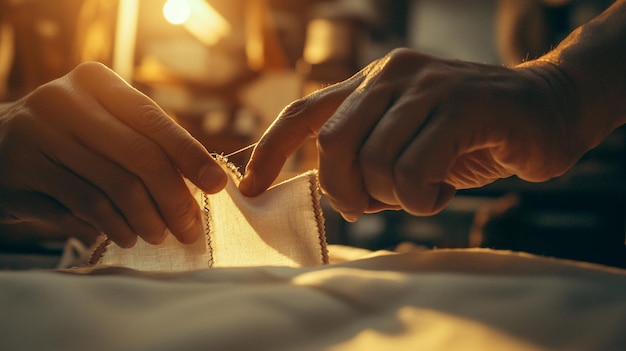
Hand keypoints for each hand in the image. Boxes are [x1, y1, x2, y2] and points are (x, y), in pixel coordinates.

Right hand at [0, 62, 226, 246]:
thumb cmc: (72, 138)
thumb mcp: (106, 123)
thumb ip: (148, 141)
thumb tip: (206, 180)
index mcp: (94, 81)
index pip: (154, 121)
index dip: (191, 156)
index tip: (218, 186)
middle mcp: (62, 100)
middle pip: (140, 156)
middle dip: (174, 198)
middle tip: (190, 228)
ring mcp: (36, 136)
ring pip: (113, 187)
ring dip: (147, 219)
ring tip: (160, 235)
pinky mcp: (20, 174)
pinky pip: (84, 208)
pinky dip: (114, 227)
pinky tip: (127, 236)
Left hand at [240, 49, 587, 220]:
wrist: (548, 109)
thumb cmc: (469, 135)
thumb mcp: (408, 141)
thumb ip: (369, 155)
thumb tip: (333, 192)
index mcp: (370, 83)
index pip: (303, 113)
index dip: (268, 150)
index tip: (246, 186)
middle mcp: (391, 75)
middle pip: (333, 144)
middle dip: (347, 191)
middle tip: (375, 206)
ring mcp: (426, 85)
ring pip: (375, 160)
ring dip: (397, 197)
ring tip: (426, 191)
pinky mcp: (462, 103)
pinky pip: (414, 168)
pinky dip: (424, 196)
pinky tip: (446, 187)